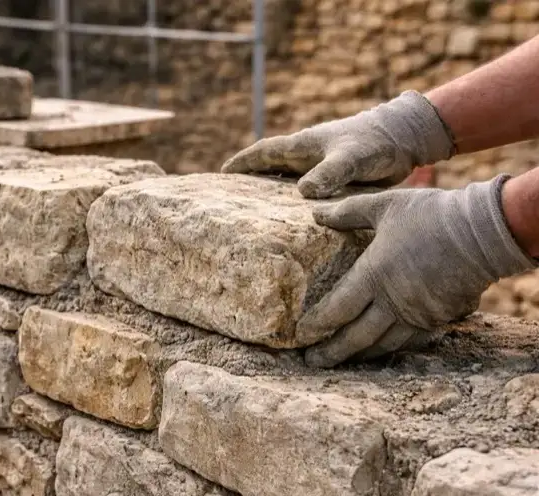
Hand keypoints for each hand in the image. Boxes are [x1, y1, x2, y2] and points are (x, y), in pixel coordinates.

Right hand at [221, 91, 454, 197]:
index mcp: (302, 147)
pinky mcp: (333, 182)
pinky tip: (292, 225)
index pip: (262, 153)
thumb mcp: (351, 158)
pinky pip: (306, 196)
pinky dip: (294, 207)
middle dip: (248, 182)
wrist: (405, 139)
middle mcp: (306, 158)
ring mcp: (318, 170)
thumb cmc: (376, 142)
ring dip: (270, 196)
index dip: (241, 163)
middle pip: (268, 170)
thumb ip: (328, 173)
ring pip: (285, 184)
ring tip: (253, 218)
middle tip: (228, 202)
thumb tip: (302, 192)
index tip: (221, 175)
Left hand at [297, 175, 535, 367]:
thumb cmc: (431, 215)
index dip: (317, 324)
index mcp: (374, 274)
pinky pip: (409, 341)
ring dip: (359, 355)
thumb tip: (314, 212)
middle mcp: (393, 301)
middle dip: (332, 352)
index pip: (338, 308)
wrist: (484, 232)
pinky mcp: (438, 318)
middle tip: (312, 362)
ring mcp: (418, 314)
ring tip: (341, 360)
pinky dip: (391, 349)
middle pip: (356, 337)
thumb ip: (347, 212)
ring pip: (383, 344)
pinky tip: (380, 351)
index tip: (300, 334)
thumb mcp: (384, 205)